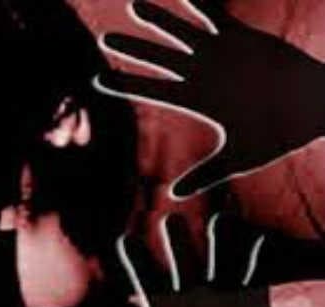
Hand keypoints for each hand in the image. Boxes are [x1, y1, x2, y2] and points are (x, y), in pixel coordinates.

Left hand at [54, 213, 271, 306]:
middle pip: (181, 263)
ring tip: (220, 220)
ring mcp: (221, 299)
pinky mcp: (248, 306)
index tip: (125, 238)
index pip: (146, 280)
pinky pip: (254, 279)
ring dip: (219, 244)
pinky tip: (259, 240)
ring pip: (218, 264)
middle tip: (169, 218)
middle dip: (177, 242)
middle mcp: (191, 297)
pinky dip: (257, 261)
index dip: (137, 261)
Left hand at [97, 0, 324, 197]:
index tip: (96, 79)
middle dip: (132, 49)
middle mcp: (200, 76)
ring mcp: (219, 56)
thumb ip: (206, 174)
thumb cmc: (277, 136)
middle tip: (104, 38)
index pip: (152, 91)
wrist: (312, 110)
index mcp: (196, 101)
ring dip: (159, 20)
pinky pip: (216, 18)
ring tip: (133, 6)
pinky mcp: (241, 39)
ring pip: (181, 34)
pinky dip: (201, 6)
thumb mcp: (239, 159)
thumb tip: (174, 196)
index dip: (125, 84)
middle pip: (158, 59)